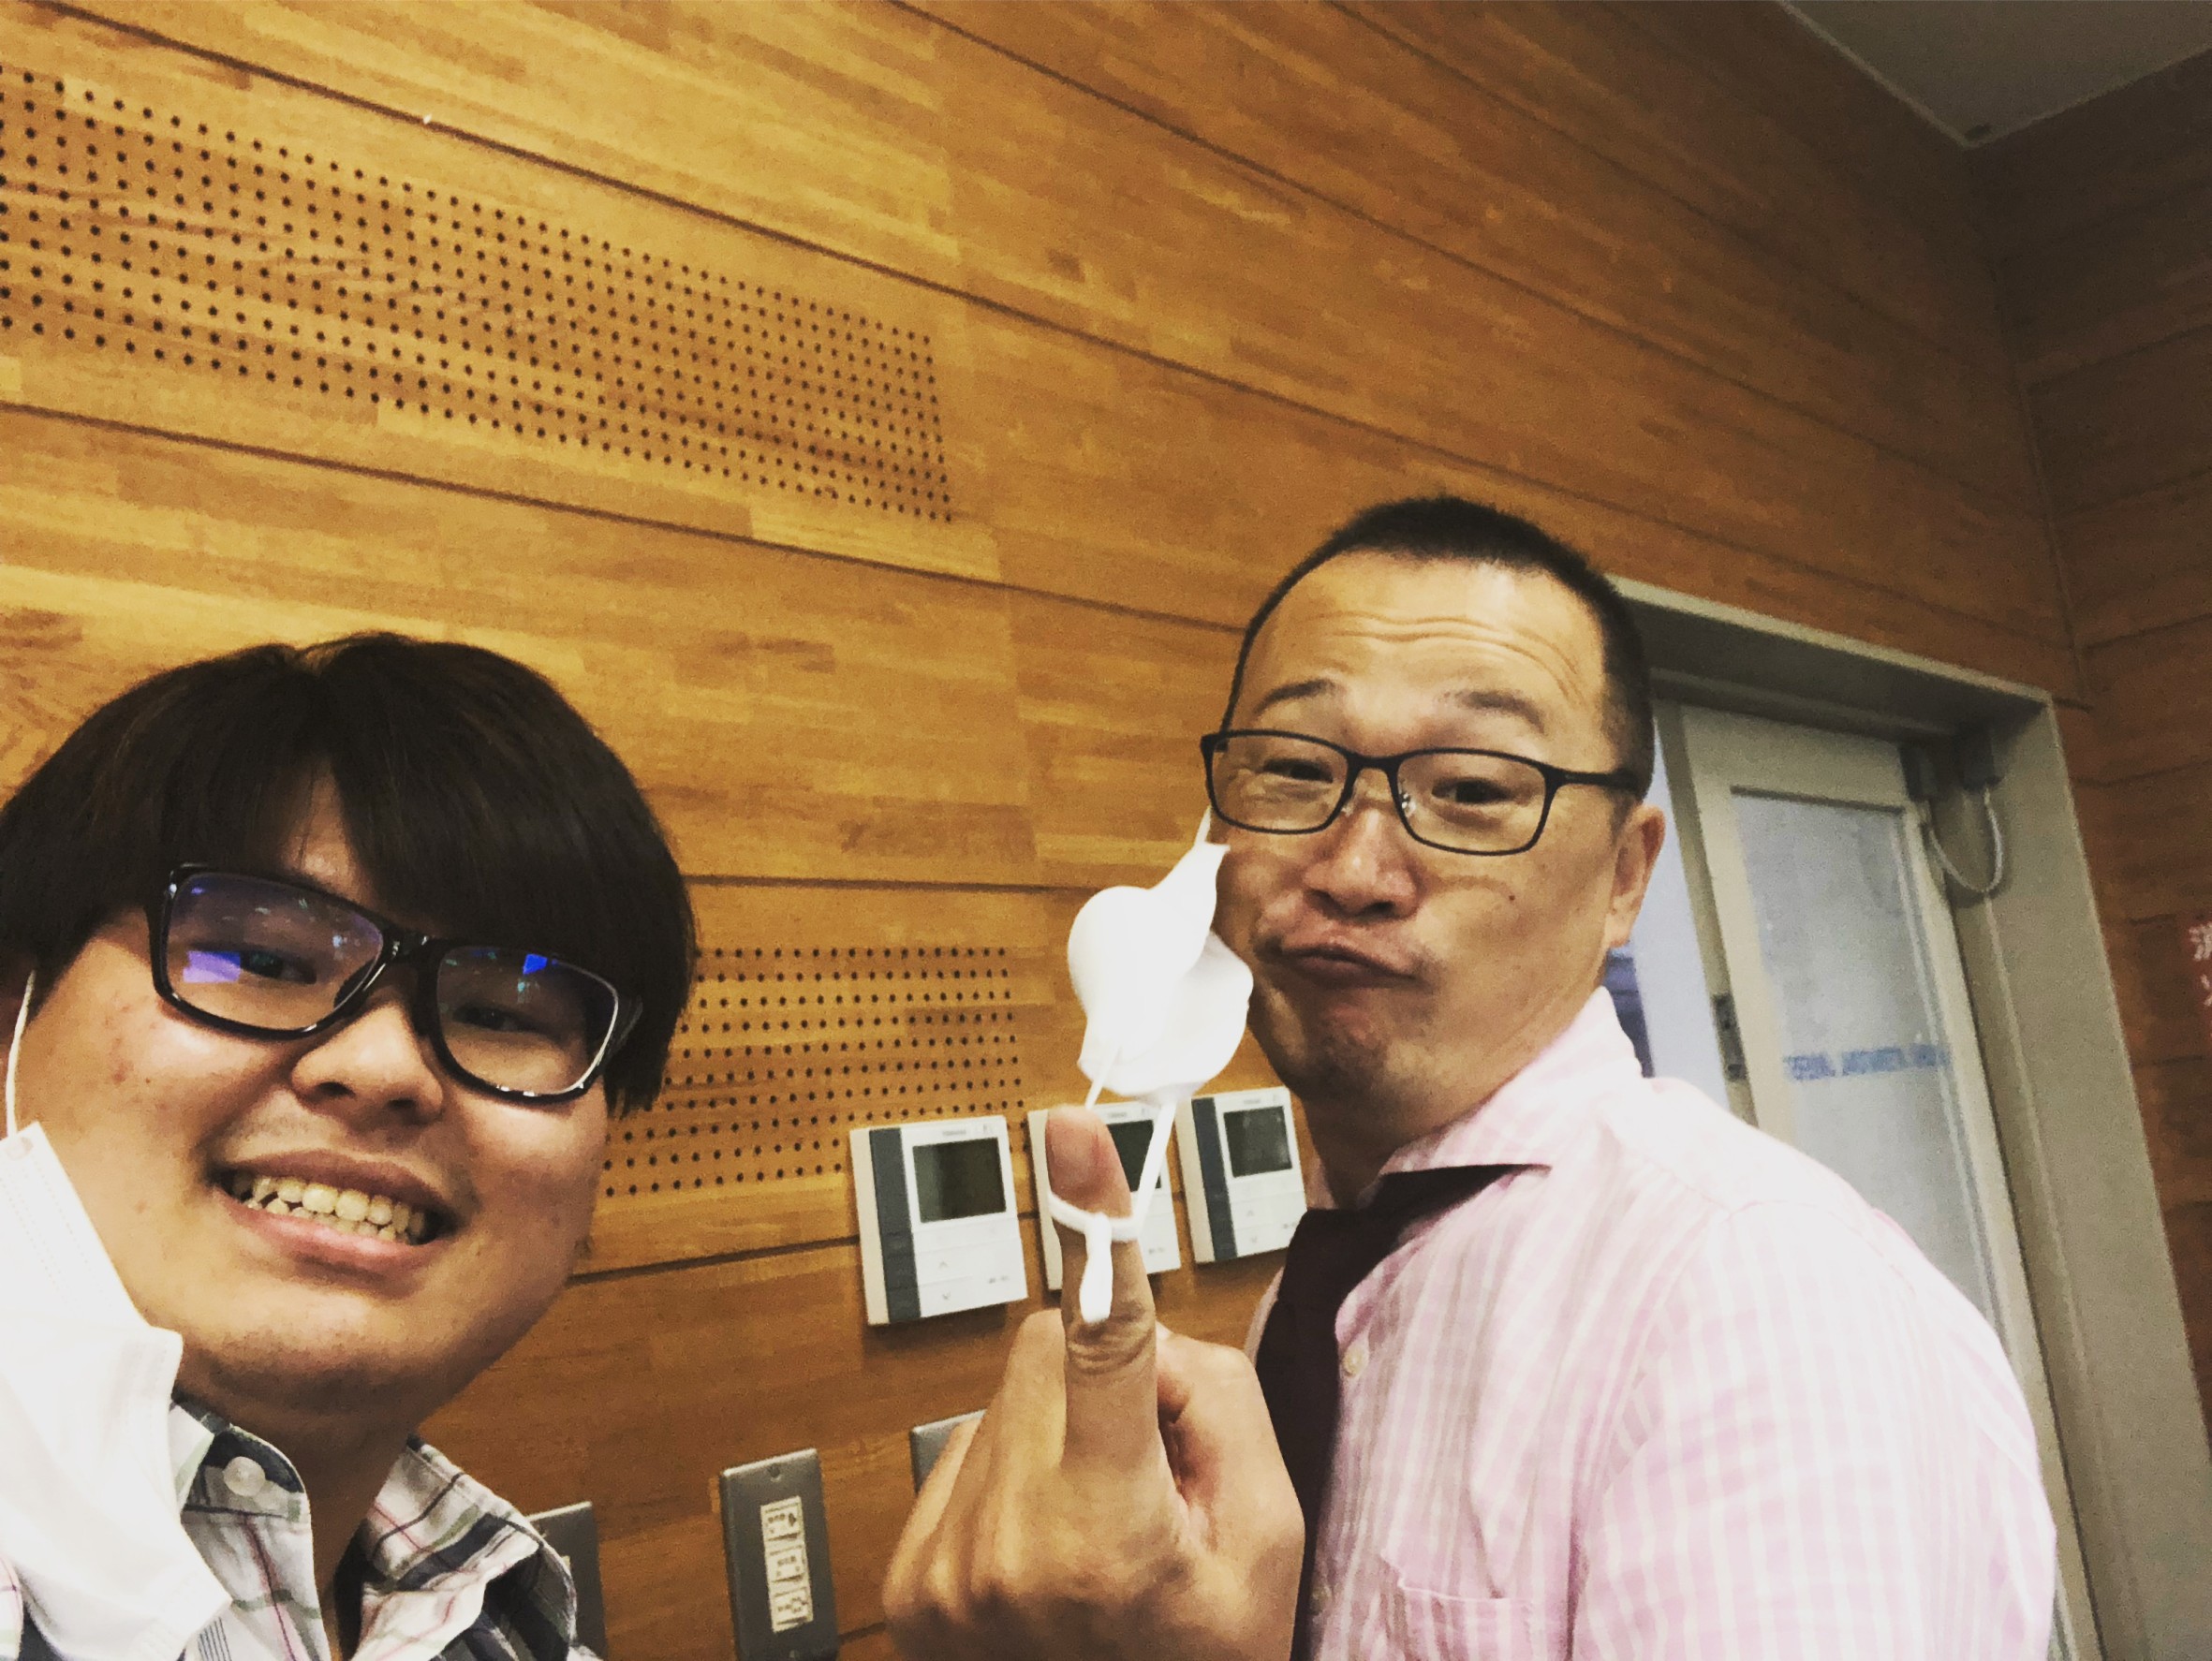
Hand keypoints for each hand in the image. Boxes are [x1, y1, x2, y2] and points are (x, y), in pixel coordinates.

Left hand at [882, 1107, 1300, 1660]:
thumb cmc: (1207, 1657)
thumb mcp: (1270, 1540)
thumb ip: (1215, 1404)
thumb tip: (1139, 1331)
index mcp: (1107, 1536)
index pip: (1102, 1343)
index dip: (1092, 1225)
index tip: (1069, 1134)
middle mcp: (1005, 1547)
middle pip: (1046, 1346)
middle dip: (1109, 1376)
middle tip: (1156, 1473)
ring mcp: (944, 1567)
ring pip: (1008, 1391)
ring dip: (1062, 1427)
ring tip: (1103, 1527)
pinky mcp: (910, 1574)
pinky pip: (971, 1443)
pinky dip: (1019, 1468)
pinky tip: (1054, 1543)